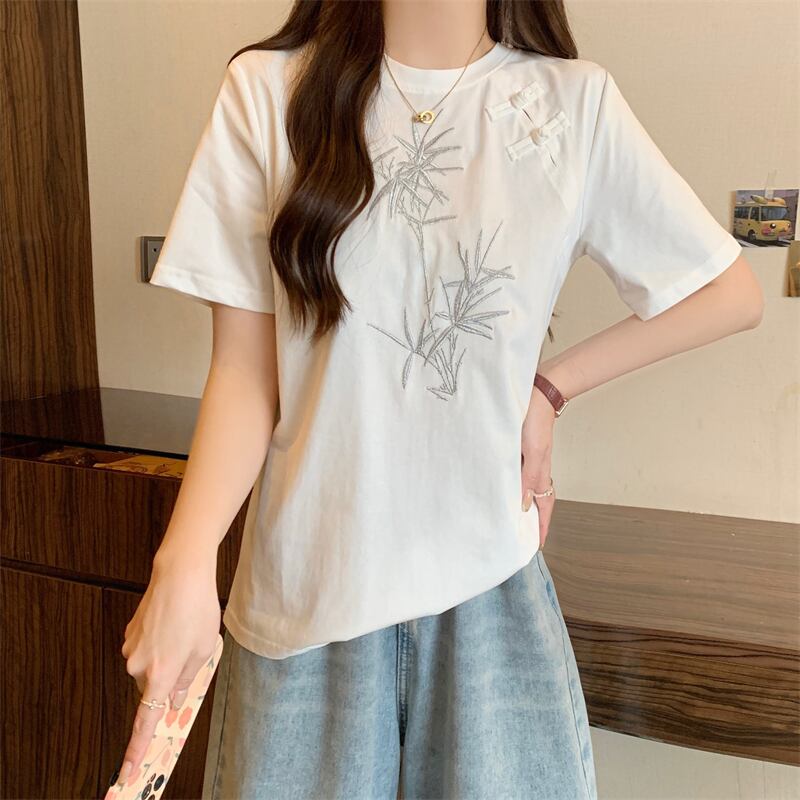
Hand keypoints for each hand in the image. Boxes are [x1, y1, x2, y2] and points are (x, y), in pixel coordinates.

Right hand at [116, 551, 220, 786]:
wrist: (179, 573)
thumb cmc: (196, 609)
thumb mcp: (203, 650)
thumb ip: (188, 680)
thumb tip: (175, 700)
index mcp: (160, 675)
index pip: (145, 722)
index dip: (136, 750)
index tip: (127, 773)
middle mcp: (138, 666)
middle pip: (153, 688)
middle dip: (171, 679)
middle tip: (192, 652)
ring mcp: (131, 648)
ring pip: (150, 667)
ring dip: (166, 658)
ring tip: (186, 630)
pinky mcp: (130, 633)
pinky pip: (146, 649)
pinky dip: (160, 643)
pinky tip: (174, 623)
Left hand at [521, 387, 556, 548]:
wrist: (537, 392)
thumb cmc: (534, 419)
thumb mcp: (531, 451)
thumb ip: (527, 477)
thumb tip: (523, 504)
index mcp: (541, 470)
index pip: (544, 505)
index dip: (542, 526)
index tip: (537, 545)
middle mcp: (536, 466)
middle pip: (537, 498)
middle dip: (532, 519)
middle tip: (520, 535)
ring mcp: (528, 457)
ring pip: (526, 486)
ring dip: (520, 502)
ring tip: (508, 516)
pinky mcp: (520, 447)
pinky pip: (518, 472)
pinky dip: (512, 483)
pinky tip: (499, 484)